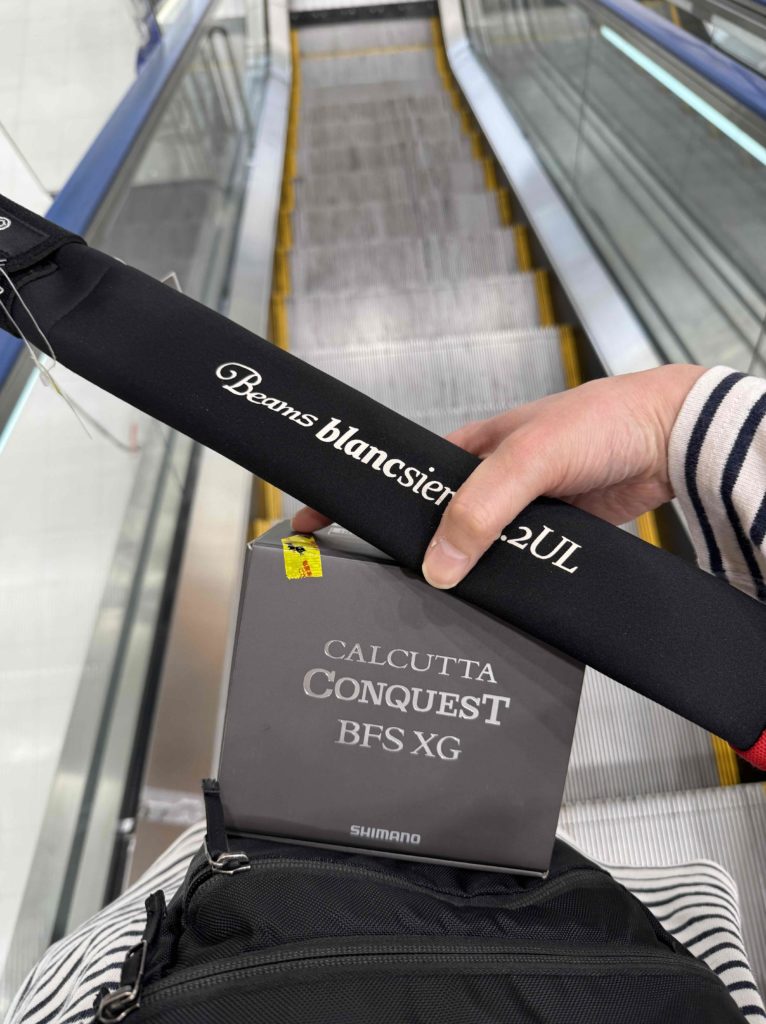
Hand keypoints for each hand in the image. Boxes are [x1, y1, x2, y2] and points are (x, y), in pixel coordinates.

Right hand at [291, 364, 705, 589]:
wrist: (670, 438)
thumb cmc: (602, 420)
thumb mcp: (528, 458)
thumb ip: (481, 509)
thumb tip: (438, 564)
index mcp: (468, 448)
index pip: (399, 479)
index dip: (358, 499)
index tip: (313, 521)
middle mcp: (487, 481)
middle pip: (432, 522)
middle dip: (404, 548)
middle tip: (368, 579)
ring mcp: (516, 511)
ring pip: (470, 549)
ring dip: (456, 571)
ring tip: (424, 603)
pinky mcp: (547, 536)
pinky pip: (511, 565)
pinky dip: (498, 583)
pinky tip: (486, 603)